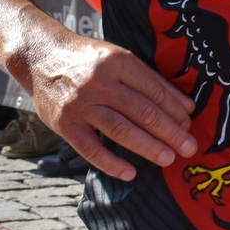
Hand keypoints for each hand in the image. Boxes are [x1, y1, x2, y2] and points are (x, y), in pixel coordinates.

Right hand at [15, 34, 197, 181]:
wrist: (39, 56)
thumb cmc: (87, 59)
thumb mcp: (117, 57)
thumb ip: (147, 79)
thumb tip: (184, 105)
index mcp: (118, 61)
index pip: (154, 89)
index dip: (175, 108)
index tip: (190, 123)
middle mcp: (99, 82)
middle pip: (142, 111)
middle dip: (170, 132)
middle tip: (189, 147)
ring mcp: (80, 104)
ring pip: (121, 130)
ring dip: (148, 147)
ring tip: (168, 158)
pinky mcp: (64, 123)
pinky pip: (91, 148)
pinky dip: (111, 163)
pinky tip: (131, 173)